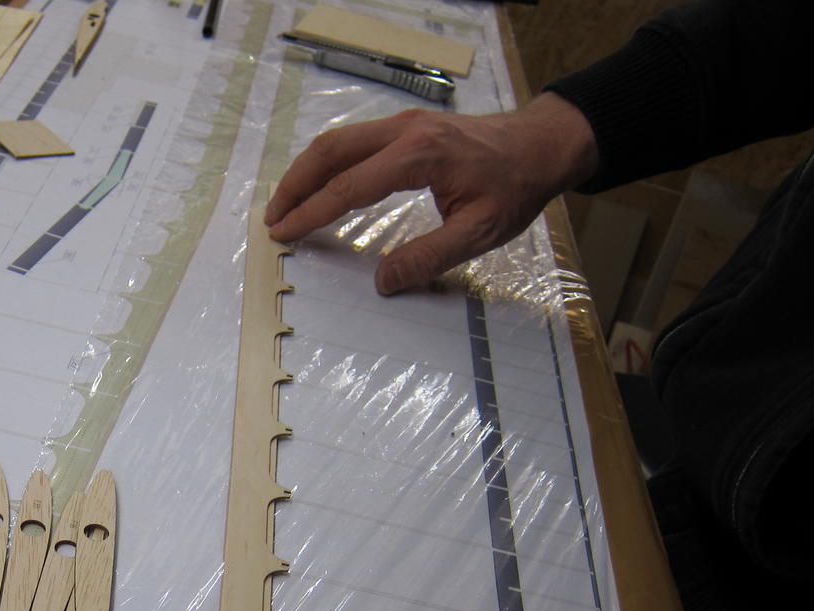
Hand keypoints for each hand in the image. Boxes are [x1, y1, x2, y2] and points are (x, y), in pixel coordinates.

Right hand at [264, 93, 597, 294]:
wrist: (541, 145)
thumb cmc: (515, 188)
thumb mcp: (479, 233)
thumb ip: (429, 258)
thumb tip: (384, 282)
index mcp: (419, 156)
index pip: (350, 186)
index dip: (312, 212)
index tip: (284, 232)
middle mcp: (404, 132)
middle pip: (331, 151)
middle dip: (295, 185)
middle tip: (272, 219)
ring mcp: (403, 124)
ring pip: (338, 140)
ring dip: (306, 171)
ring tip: (285, 204)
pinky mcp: (406, 127)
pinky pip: (353, 140)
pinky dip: (326, 162)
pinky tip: (318, 184)